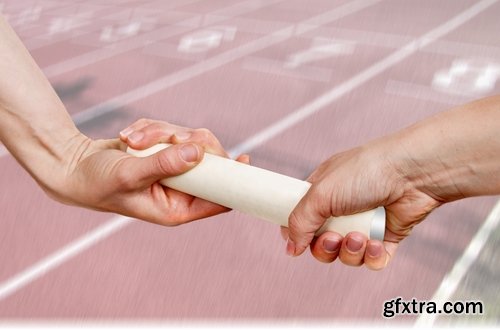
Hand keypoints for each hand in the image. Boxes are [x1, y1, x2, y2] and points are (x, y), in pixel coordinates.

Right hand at [51, 119, 246, 225]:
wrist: (75, 166)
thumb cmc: (98, 182)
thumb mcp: (130, 175)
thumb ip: (164, 164)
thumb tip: (198, 152)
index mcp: (178, 207)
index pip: (219, 198)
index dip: (234, 181)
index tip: (245, 159)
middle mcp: (181, 189)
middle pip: (209, 159)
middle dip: (185, 141)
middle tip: (164, 137)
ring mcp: (173, 166)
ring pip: (189, 138)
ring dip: (160, 131)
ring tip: (131, 140)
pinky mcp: (164, 149)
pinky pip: (170, 129)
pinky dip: (150, 127)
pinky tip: (128, 137)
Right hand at [283, 141, 441, 269]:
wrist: (413, 173)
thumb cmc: (367, 171)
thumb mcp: (321, 193)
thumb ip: (299, 221)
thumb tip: (290, 248)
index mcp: (322, 193)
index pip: (301, 219)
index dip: (297, 234)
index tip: (298, 240)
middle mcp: (341, 209)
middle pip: (321, 244)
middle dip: (326, 248)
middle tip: (334, 238)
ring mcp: (363, 224)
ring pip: (346, 255)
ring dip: (350, 251)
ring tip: (360, 237)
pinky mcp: (385, 236)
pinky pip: (371, 260)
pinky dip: (372, 257)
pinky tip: (376, 243)